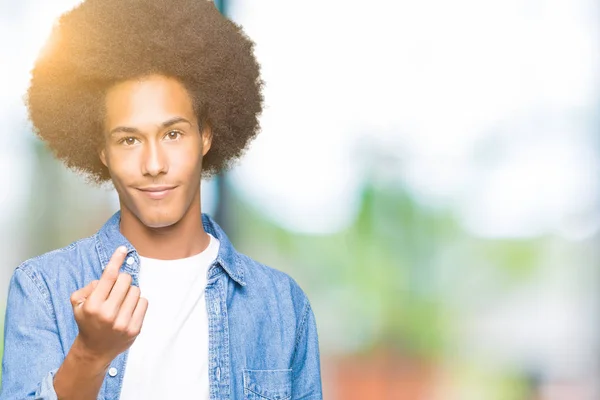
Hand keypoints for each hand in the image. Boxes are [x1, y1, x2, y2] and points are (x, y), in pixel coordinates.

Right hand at [70, 246, 147, 362]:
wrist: (95, 350)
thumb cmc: (88, 322)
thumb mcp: (78, 304)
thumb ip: (89, 287)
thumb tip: (108, 276)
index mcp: (93, 305)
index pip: (108, 276)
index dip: (116, 260)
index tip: (122, 249)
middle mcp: (108, 313)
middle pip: (125, 280)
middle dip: (121, 280)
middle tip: (116, 290)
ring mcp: (122, 322)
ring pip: (136, 290)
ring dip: (130, 292)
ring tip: (121, 302)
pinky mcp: (134, 329)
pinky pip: (144, 303)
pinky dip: (138, 303)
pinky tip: (128, 310)